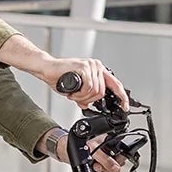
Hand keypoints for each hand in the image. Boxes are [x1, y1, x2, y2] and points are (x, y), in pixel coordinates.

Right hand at [0, 36, 128, 109]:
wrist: (47, 69)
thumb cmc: (59, 77)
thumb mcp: (77, 89)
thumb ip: (85, 95)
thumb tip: (87, 105)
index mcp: (97, 70)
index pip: (115, 84)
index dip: (121, 96)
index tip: (124, 106)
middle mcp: (96, 66)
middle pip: (102, 92)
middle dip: (90, 100)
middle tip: (79, 99)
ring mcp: (91, 66)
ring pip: (95, 91)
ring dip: (83, 98)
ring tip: (73, 95)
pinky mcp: (84, 68)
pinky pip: (88, 88)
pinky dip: (80, 94)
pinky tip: (72, 93)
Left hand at [51, 131, 126, 171]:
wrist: (67, 150)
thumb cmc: (78, 144)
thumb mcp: (93, 150)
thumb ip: (105, 159)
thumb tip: (115, 167)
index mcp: (110, 141)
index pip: (123, 152)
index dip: (119, 159)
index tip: (113, 162)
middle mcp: (110, 150)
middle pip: (119, 163)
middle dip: (110, 166)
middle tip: (100, 163)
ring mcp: (105, 158)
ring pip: (112, 169)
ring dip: (103, 169)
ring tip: (94, 165)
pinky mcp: (100, 165)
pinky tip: (93, 167)